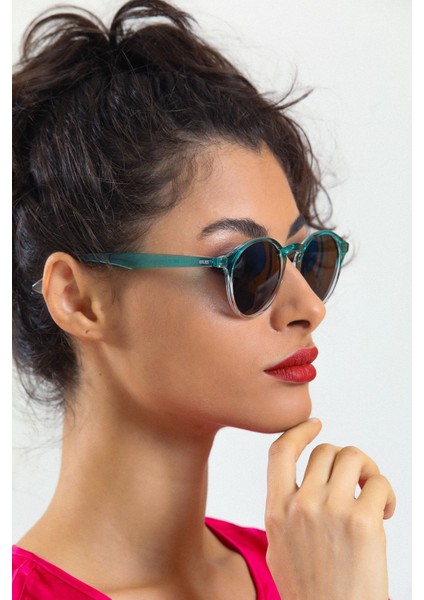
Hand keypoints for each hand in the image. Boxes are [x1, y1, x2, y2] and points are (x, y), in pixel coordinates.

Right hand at [265, 418, 395, 599]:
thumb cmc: (310, 593)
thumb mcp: (279, 549)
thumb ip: (284, 514)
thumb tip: (301, 489)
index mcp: (277, 510)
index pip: (280, 452)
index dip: (298, 431)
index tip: (314, 424)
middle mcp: (301, 505)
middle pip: (325, 450)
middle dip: (345, 459)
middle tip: (357, 479)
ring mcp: (331, 511)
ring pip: (353, 457)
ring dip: (367, 470)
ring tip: (373, 495)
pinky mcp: (363, 522)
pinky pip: (380, 484)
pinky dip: (388, 494)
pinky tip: (387, 513)